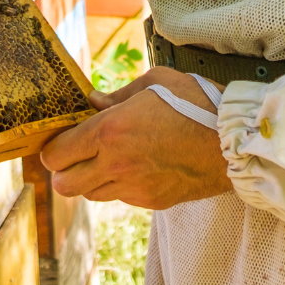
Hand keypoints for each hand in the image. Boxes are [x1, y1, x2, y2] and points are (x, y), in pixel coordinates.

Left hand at [41, 67, 231, 209]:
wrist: (233, 141)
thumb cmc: (196, 103)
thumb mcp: (154, 82)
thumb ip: (116, 95)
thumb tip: (92, 101)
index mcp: (111, 131)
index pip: (58, 154)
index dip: (52, 148)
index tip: (59, 138)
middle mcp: (116, 164)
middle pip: (65, 185)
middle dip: (62, 171)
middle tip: (73, 154)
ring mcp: (134, 187)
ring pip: (90, 195)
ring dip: (89, 179)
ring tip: (104, 158)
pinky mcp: (152, 201)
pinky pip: (120, 198)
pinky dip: (117, 185)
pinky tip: (133, 166)